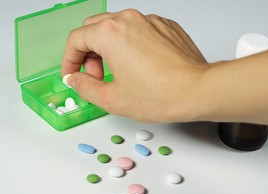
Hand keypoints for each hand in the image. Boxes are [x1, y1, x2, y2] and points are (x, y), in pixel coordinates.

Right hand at [61, 9, 209, 121]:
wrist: (198, 90)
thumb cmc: (161, 95)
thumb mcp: (112, 99)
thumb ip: (84, 87)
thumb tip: (75, 79)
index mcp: (110, 33)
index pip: (76, 39)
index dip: (69, 60)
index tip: (73, 74)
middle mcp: (129, 20)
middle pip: (94, 29)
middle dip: (88, 53)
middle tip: (95, 76)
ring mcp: (150, 21)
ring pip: (117, 28)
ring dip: (109, 48)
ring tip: (118, 73)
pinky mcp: (166, 27)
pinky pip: (139, 30)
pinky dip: (131, 45)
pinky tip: (139, 67)